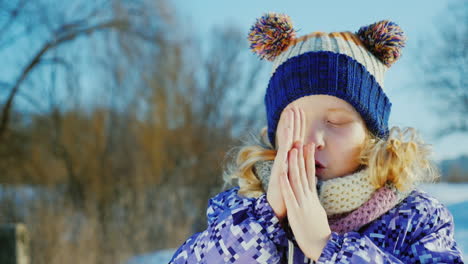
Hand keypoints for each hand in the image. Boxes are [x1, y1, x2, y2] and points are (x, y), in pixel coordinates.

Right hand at [266, 107, 302, 221]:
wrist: (277, 207)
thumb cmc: (286, 194)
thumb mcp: (293, 176)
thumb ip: (296, 165)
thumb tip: (301, 155)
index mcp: (289, 159)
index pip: (295, 139)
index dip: (298, 126)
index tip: (299, 113)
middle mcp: (285, 159)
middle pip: (291, 136)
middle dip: (293, 121)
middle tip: (295, 106)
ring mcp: (282, 163)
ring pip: (287, 142)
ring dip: (289, 127)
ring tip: (291, 114)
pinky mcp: (281, 170)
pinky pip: (285, 154)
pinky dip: (287, 144)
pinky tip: (290, 133)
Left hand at [280, 115, 330, 260]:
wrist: (321, 245)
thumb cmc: (318, 231)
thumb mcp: (316, 211)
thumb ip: (313, 201)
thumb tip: (313, 194)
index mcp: (312, 196)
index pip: (311, 173)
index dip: (309, 158)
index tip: (308, 145)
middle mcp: (308, 196)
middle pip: (305, 172)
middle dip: (302, 155)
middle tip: (301, 139)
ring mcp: (302, 202)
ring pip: (297, 179)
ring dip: (295, 164)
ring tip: (293, 149)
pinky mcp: (296, 210)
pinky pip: (289, 194)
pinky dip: (285, 182)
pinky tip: (282, 172)